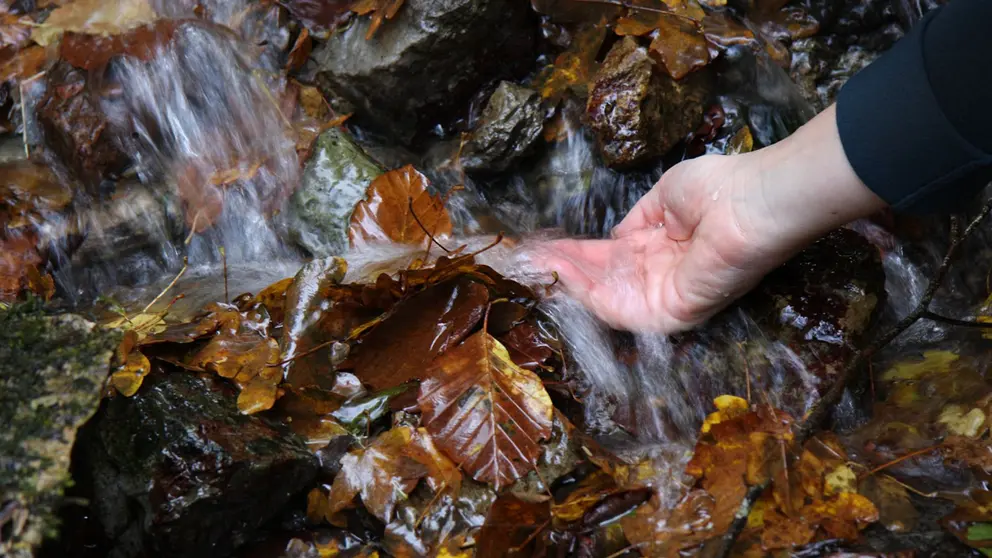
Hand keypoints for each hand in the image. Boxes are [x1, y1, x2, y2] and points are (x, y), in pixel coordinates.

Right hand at [538, 105, 885, 332]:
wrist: (753, 201)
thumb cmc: (718, 188)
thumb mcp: (664, 196)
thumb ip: (636, 221)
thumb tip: (614, 238)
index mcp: (660, 248)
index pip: (611, 257)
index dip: (577, 253)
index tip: (544, 247)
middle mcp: (660, 275)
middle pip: (603, 280)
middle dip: (565, 269)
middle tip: (529, 261)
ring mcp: (664, 296)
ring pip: (607, 298)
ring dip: (571, 282)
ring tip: (540, 266)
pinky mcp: (670, 312)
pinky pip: (623, 311)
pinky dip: (590, 296)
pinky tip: (564, 274)